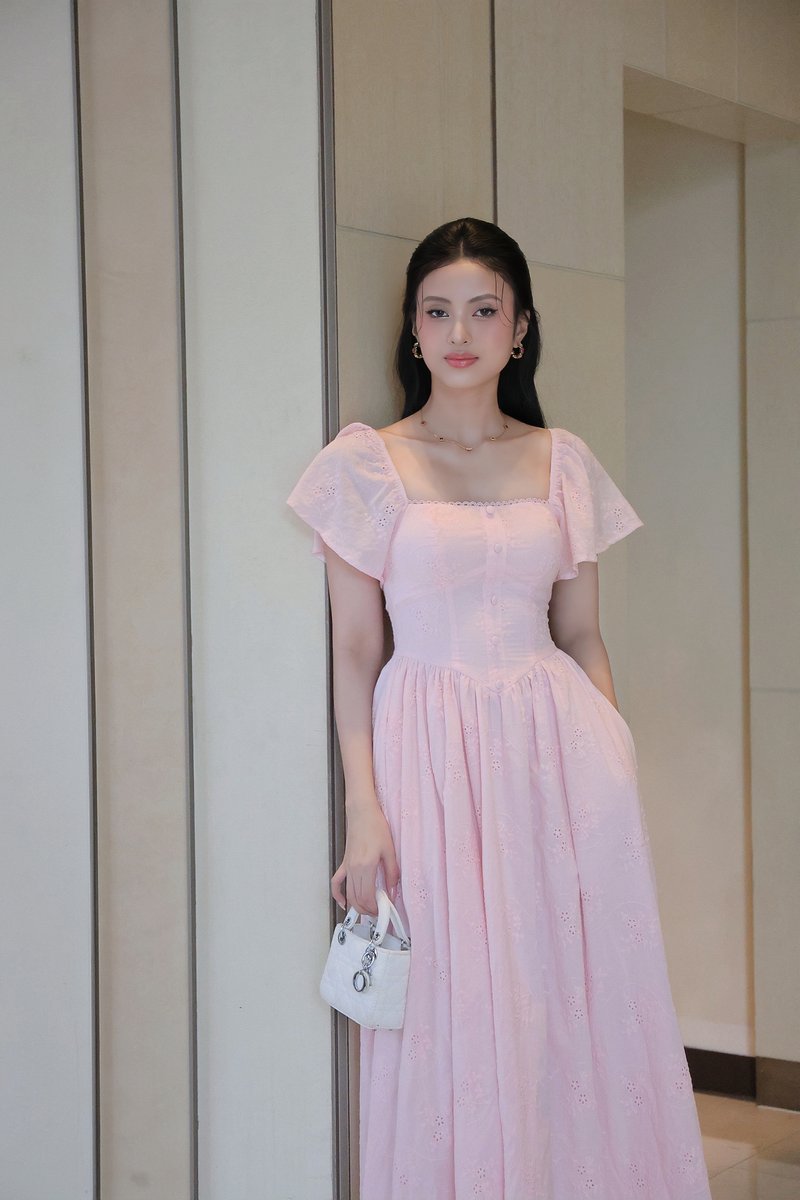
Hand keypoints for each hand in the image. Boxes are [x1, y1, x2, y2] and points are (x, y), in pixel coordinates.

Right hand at [331, 803, 399, 917]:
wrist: (362, 812)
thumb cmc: (375, 826)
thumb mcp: (389, 850)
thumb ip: (392, 873)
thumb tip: (392, 891)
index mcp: (366, 866)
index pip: (368, 896)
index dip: (375, 908)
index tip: (383, 912)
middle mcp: (354, 869)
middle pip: (357, 899)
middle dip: (367, 911)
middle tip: (378, 913)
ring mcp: (347, 866)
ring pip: (348, 894)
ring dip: (356, 906)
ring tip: (368, 910)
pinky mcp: (344, 863)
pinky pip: (337, 882)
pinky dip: (338, 895)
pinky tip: (344, 902)